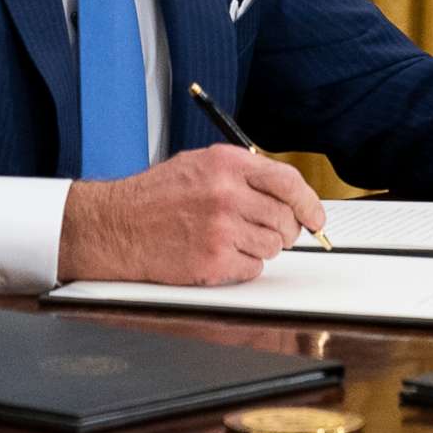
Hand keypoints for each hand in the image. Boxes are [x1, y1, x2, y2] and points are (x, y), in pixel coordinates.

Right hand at [57, 146, 327, 284]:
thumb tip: (287, 193)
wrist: (116, 226)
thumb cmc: (156, 197)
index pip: (288, 182)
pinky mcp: (213, 260)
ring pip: (272, 246)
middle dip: (284, 230)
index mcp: (227, 164)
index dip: (309, 203)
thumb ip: (244, 173)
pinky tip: (219, 254)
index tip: (316, 218)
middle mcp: (227, 193)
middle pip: (285, 218)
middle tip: (269, 232)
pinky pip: (253, 268)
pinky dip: (243, 266)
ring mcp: (220, 228)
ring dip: (261, 248)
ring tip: (232, 240)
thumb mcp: (200, 164)